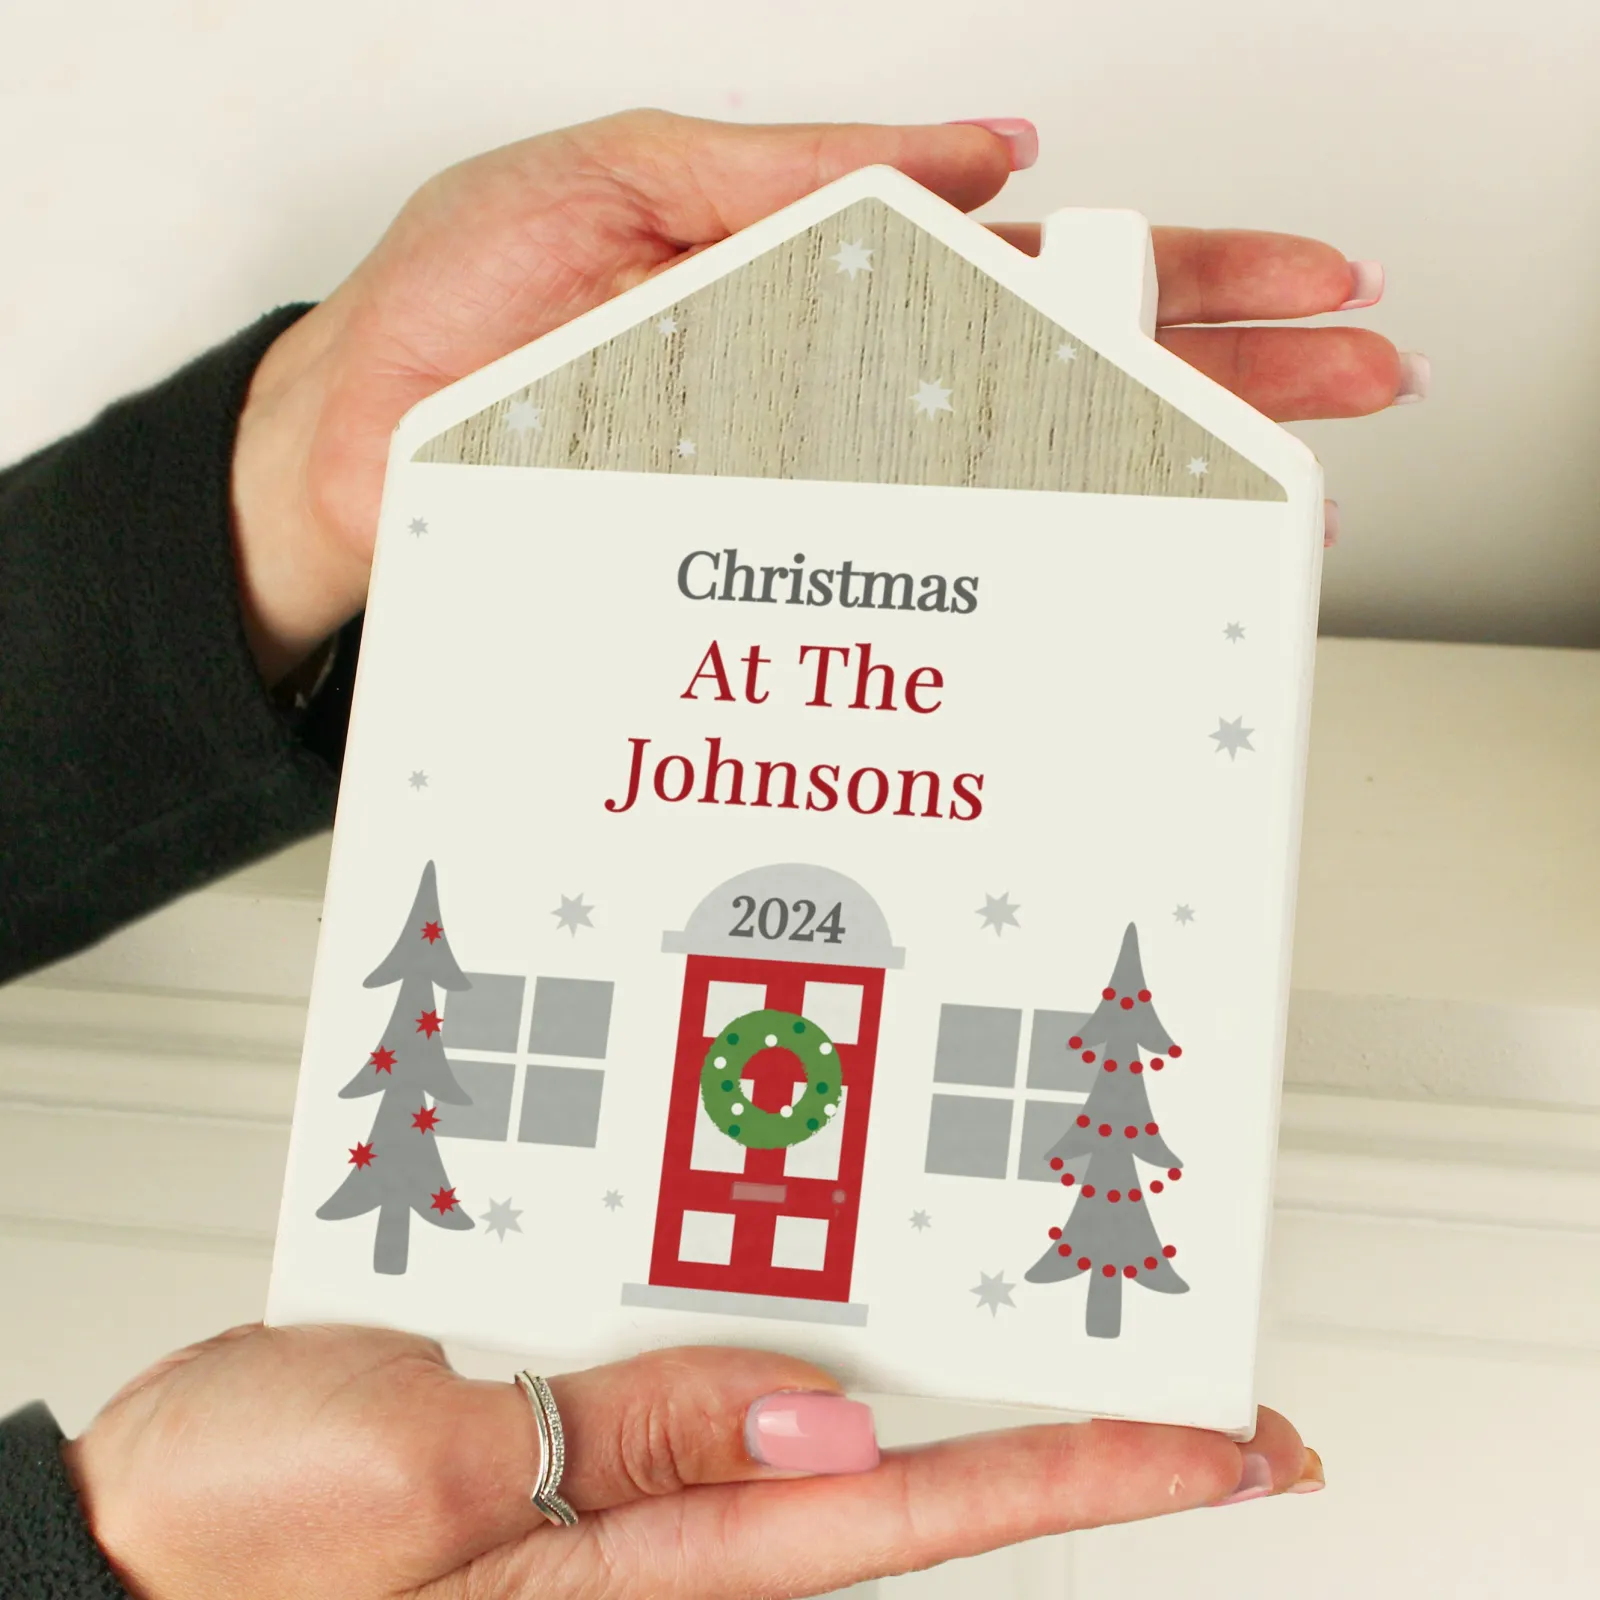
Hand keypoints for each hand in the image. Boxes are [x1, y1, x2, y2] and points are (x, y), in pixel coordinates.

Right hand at [68, 1322, 1321, 1598]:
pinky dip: (766, 1284)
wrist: (124, 1529)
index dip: (1095, 1470)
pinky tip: (792, 1239)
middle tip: (1162, 1320)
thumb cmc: (237, 1548)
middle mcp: (663, 1511)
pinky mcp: (561, 1404)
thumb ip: (633, 1453)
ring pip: (803, 1377)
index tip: (1227, 1439)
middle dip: (1037, 1387)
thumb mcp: (426, 1492)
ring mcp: (617, 1458)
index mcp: (654, 1560)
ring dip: (906, 1324)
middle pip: (896, 1445)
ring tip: (1014, 1257)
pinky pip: (697, 1339)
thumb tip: (825, 1432)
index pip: (927, 1510)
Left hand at [232, 109, 1409, 682]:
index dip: (1168, 267)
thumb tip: (977, 151)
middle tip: (1353, 380)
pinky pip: (910, 562)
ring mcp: (815, 482)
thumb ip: (796, 168)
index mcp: (827, 267)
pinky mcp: (768, 565)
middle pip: (1062, 371)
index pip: (1037, 260)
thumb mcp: (623, 179)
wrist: (357, 453)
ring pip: (1010, 475)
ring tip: (1280, 484)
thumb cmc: (460, 314)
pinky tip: (1101, 579)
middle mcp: (840, 384)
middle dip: (1220, 368)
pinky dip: (1013, 572)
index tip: (1293, 280)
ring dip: (1150, 477)